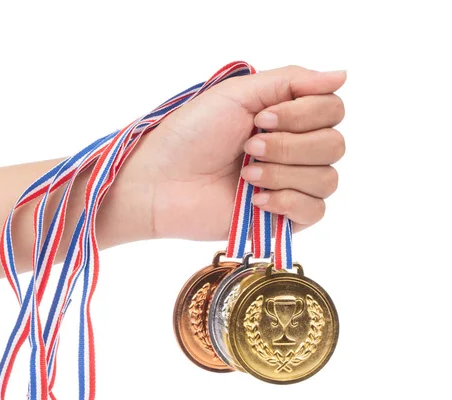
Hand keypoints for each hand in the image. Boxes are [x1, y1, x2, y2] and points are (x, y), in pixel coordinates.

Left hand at [119, 65, 345, 240]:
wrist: (162, 182)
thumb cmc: (190, 135)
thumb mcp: (238, 94)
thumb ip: (291, 81)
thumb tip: (342, 75)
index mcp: (285, 118)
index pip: (333, 110)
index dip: (305, 114)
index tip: (262, 118)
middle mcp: (293, 150)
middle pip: (335, 145)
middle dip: (291, 145)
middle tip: (249, 147)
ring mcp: (290, 185)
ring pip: (327, 178)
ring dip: (284, 173)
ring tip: (245, 175)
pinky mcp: (282, 219)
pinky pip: (315, 211)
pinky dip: (288, 202)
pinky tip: (256, 200)